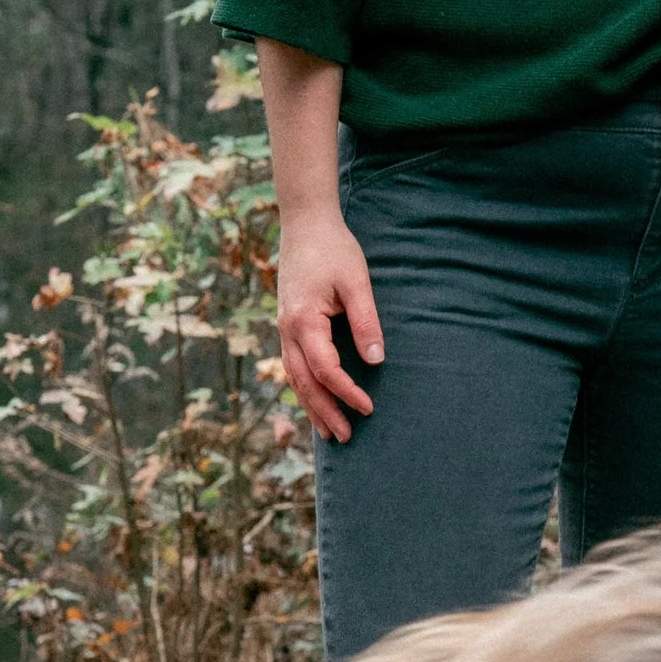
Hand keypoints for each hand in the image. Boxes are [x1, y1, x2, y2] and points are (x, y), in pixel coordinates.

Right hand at [276, 207, 383, 442]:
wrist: (305, 223)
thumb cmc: (334, 249)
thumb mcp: (356, 283)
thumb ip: (366, 322)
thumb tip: (376, 360)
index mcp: (303, 321)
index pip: (326, 370)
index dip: (347, 392)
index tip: (368, 408)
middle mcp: (288, 330)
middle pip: (304, 382)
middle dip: (325, 412)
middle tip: (345, 438)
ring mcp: (284, 328)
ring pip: (295, 377)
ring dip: (311, 405)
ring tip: (327, 431)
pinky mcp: (288, 324)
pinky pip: (294, 365)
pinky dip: (305, 387)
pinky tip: (315, 400)